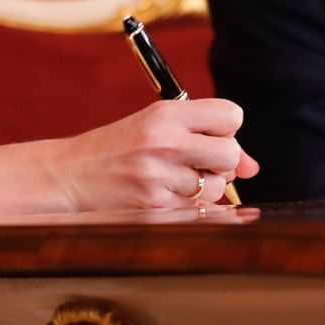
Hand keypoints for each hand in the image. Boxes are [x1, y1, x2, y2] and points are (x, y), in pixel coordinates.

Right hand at [51, 99, 259, 211]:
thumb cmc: (120, 148)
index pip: (231, 115)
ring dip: (206, 188)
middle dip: (223, 161)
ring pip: (217, 187)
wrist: (71, 175)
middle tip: (199, 161)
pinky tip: (166, 195)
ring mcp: (160, 178)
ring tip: (174, 179)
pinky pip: (199, 211)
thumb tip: (252, 167)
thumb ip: (206, 137)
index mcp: (166, 114)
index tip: (211, 135)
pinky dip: (191, 207)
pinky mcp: (156, 208)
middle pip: (231, 153)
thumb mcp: (158, 126)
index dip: (227, 128)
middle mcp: (165, 143)